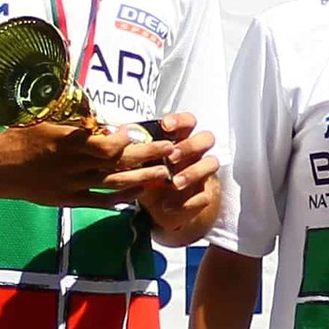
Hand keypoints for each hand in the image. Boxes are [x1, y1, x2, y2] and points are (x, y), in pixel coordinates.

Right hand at [0, 116, 155, 206]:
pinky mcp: (67, 200)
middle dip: (146, 157)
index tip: (138, 131)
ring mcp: (70, 186)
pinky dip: (118, 198)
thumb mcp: (42, 119)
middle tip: (169, 151)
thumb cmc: (17, 138)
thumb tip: (96, 109)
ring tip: (163, 175)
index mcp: (66, 143)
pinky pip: (98, 201)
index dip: (124, 140)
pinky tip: (136, 195)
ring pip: (113, 185)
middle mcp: (72, 166)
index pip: (103, 145)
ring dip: (141, 180)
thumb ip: (70, 117)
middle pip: (116, 164)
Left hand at [108, 110, 220, 232]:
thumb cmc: (150, 177)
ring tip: (174, 183)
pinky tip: (167, 206)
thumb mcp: (140, 164)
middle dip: (190, 146)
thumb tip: (116, 137)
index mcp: (180, 139)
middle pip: (207, 138)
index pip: (188, 121)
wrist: (161, 207)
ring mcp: (203, 173)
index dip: (180, 121)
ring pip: (211, 163)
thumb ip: (134, 151)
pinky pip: (204, 196)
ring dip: (193, 172)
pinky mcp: (204, 194)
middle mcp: (196, 153)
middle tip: (171, 157)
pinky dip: (186, 202)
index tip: (165, 126)